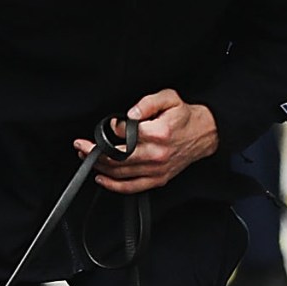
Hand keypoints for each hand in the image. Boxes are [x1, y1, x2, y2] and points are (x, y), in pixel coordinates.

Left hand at [73, 89, 218, 193]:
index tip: (102, 127)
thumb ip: (147, 103)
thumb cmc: (185, 116)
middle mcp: (157, 154)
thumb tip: (129, 114)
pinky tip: (101, 178)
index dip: (108, 130)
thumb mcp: (169, 98)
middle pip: (117, 157)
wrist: (206, 133)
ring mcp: (157, 169)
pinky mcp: (158, 179)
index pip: (124, 134)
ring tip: (87, 157)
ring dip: (99, 166)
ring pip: (120, 172)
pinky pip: (131, 187)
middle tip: (80, 145)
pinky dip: (113, 185)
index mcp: (158, 133)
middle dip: (93, 152)